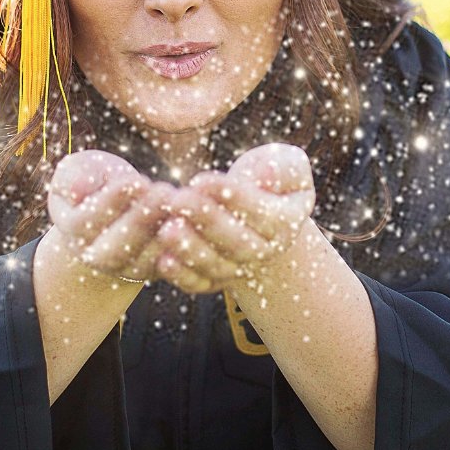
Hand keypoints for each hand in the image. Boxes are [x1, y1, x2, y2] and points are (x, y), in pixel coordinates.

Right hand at [46, 150, 173, 283]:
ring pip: (145, 260)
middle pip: (115, 248)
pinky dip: (183, 245)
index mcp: (74, 232)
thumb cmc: (95, 181)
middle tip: (163, 192)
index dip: (112, 201)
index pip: (87, 221)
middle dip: (141, 219)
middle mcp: (97, 257)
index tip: (136, 181)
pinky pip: (169, 264)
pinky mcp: (154, 270)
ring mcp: (127, 268)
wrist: (113, 209)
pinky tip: (194, 219)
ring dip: (164, 233)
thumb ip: (74, 177)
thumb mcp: (80, 170)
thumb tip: (79, 189)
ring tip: (179, 203)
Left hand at [153, 143, 315, 293]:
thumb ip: (285, 168)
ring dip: (190, 250)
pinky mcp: (214, 279)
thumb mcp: (287, 166)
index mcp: (285, 223)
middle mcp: (264, 252)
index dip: (230, 196)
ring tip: (166, 229)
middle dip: (205, 221)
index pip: (259, 211)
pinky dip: (181, 276)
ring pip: (216, 265)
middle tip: (178, 201)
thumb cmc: (268, 179)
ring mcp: (239, 268)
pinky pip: (199, 283)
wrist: (256, 214)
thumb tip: (269, 175)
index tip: (200, 180)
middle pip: (236, 242)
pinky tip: (162, 260)